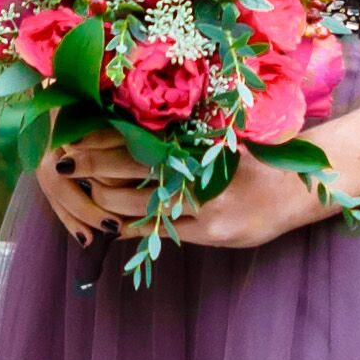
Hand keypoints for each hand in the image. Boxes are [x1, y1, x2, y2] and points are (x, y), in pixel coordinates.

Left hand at [49, 138, 327, 254]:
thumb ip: (182, 136)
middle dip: (93, 166)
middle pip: (134, 167)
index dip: (104, 135)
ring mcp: (209, 203)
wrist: (297, 190)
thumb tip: (130, 126)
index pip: (141, 134)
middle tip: (63, 163)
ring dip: (108, 201)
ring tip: (84, 195)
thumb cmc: (255, 159)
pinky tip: (112, 228)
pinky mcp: (214, 233)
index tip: (75, 133)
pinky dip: (135, 230)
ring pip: (143, 205)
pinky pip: (164, 233)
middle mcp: (203, 168)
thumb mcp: (219, 138)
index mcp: (200, 139)